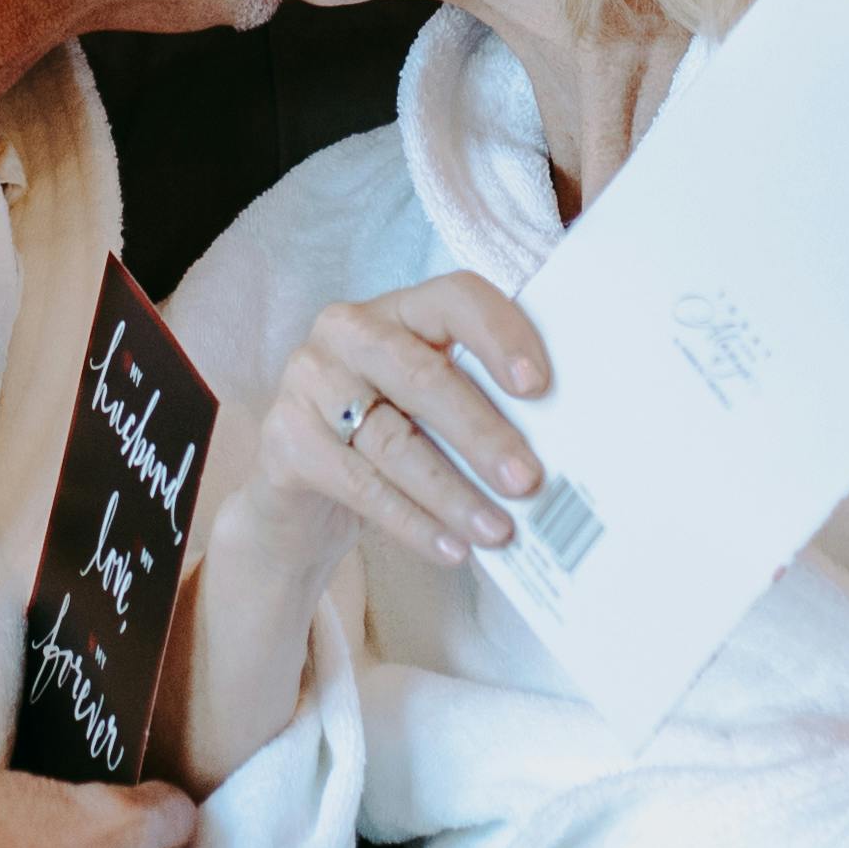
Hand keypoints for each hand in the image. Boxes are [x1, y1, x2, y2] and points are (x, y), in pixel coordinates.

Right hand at [156, 270, 548, 773]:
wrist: (300, 495)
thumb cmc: (390, 439)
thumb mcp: (431, 409)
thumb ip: (480, 404)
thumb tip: (563, 449)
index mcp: (399, 308)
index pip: (455, 298)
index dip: (499, 335)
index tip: (539, 386)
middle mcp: (347, 330)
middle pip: (423, 376)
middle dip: (481, 432)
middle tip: (528, 481)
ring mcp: (308, 381)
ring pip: (393, 442)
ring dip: (453, 493)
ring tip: (498, 531)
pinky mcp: (284, 440)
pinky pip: (360, 485)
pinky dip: (413, 522)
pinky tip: (452, 549)